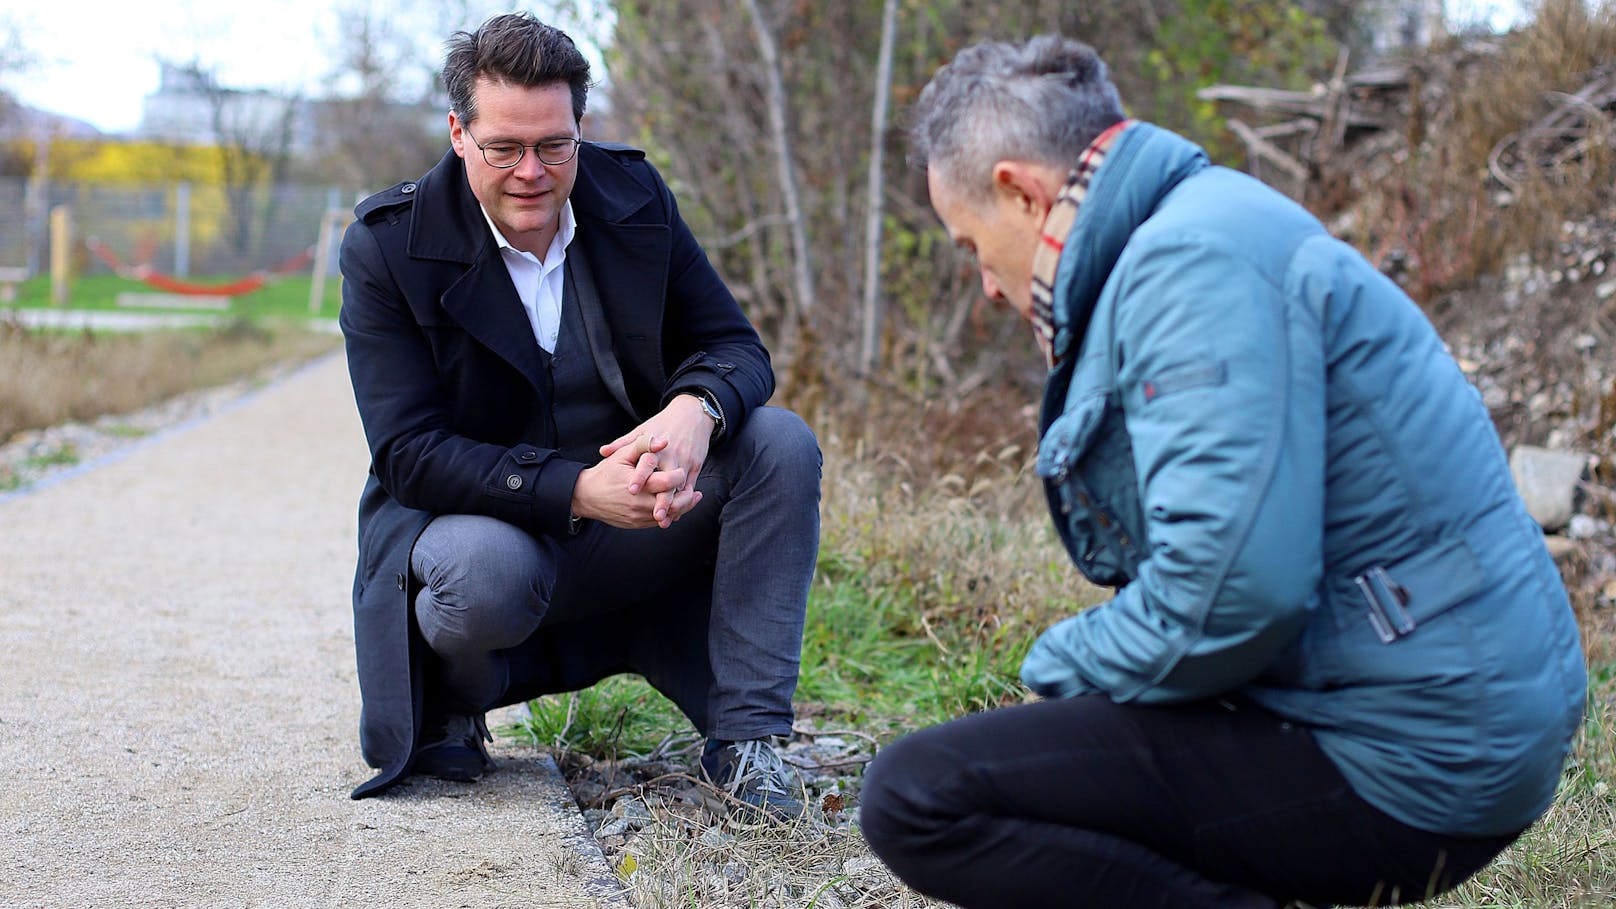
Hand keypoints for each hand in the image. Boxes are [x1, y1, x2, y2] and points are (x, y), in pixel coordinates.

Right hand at [571, 433, 693, 528]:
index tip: (682, 471)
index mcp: (639, 485)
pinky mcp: (636, 524)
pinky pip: (658, 522)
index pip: (668, 482)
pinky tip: (676, 508)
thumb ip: (643, 445)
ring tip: (692, 499)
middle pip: (674, 504)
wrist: (586, 496)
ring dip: (682, 508)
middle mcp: (640, 504)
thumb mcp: (622, 455)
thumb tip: (663, 440)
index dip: (679, 476)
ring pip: (669, 516)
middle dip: (688, 498)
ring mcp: (638, 516)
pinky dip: (670, 515)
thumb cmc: (605, 473)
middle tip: (696, 491)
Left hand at [599, 394, 715, 527]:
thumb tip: (602, 452)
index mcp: (656, 447)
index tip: (632, 491)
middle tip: (654, 516)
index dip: (640, 477)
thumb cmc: (663, 423)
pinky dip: (684, 500)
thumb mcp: (643, 429)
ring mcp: (685, 462)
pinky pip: (690, 486)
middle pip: (667, 481)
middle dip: (662, 500)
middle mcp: (672, 456)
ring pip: (680, 488)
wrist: (693, 414)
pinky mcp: (696, 466)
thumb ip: (623, 443)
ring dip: (673, 506)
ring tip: (663, 521)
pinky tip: (676, 513)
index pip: (647, 463)